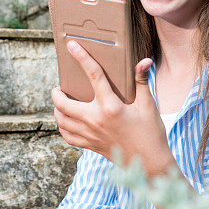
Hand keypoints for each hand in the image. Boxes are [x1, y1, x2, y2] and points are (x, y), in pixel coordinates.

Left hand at [51, 41, 172, 176]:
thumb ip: (141, 82)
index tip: (72, 45)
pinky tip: (66, 121)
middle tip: (59, 87)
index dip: (82, 58)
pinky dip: (62, 127)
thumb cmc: (151, 132)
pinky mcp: (90, 145)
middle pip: (64, 104)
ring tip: (60, 103)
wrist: (149, 162)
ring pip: (62, 121)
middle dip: (57, 93)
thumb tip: (144, 61)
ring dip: (57, 110)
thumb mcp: (148, 106)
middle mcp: (96, 120)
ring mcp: (91, 134)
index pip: (93, 76)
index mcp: (111, 107)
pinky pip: (67, 136)